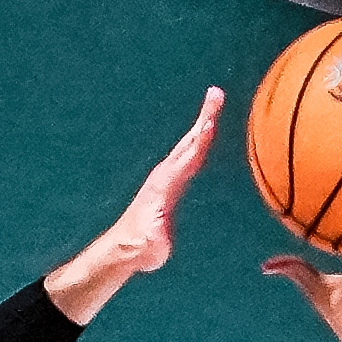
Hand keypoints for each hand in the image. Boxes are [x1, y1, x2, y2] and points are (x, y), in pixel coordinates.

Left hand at [105, 87, 226, 278]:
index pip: (187, 159)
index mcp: (164, 185)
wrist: (125, 248)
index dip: (199, 141)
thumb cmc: (140, 248)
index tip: (210, 121)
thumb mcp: (150, 247)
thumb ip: (156, 240)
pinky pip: (188, 152)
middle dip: (204, 118)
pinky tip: (206, 130)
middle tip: (216, 94)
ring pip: (189, 143)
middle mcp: (164, 174)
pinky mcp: (168, 180)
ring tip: (214, 101)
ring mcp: (166, 175)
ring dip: (202, 122)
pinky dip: (199, 138)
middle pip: (189, 141)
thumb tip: (159, 238)